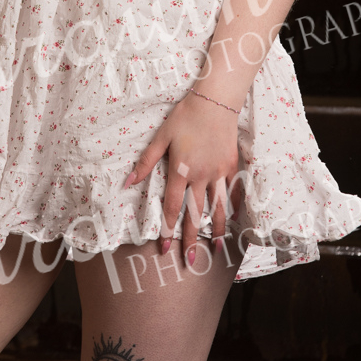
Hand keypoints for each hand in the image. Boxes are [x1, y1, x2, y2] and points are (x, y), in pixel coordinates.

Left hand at [124, 92, 241, 264]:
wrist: (215, 100)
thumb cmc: (185, 116)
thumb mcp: (161, 137)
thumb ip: (146, 162)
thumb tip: (127, 182)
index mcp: (181, 170)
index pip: (174, 207)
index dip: (169, 229)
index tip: (165, 248)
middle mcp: (201, 176)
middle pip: (196, 213)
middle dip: (192, 239)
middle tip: (190, 260)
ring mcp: (219, 172)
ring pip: (217, 207)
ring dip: (216, 230)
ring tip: (216, 249)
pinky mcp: (231, 165)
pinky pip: (232, 191)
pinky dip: (232, 207)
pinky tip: (233, 219)